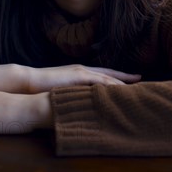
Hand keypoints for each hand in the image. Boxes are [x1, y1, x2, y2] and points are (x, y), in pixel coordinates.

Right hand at [26, 64, 140, 93]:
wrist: (30, 81)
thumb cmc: (43, 88)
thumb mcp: (62, 90)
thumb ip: (73, 92)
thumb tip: (81, 101)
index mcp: (80, 72)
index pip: (103, 74)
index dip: (117, 77)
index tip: (131, 79)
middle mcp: (83, 70)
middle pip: (109, 73)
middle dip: (125, 77)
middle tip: (141, 80)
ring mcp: (82, 71)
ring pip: (108, 77)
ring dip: (122, 82)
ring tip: (137, 87)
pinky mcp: (79, 76)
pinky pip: (100, 80)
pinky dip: (112, 84)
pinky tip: (122, 89)